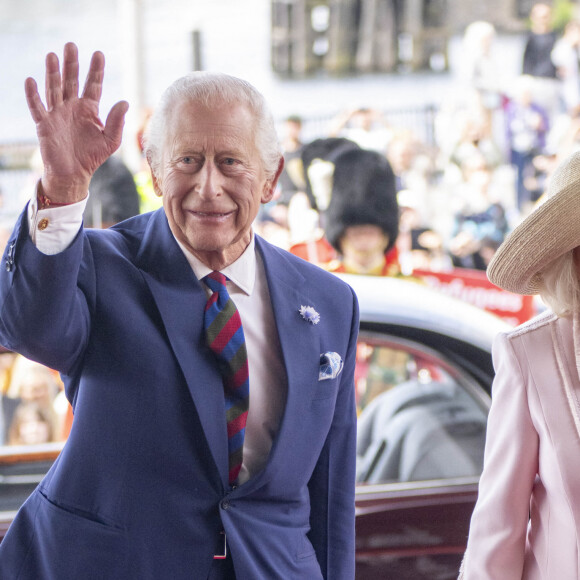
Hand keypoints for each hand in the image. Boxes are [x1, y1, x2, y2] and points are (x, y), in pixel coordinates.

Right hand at [25, 42, 128, 202]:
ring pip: (54, 89)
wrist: (74, 173)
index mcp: (89, 109)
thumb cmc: (93, 156)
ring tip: (52, 56)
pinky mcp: (45, 124)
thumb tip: (125, 102)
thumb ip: (117, 122)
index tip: (98, 53)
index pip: (93, 85)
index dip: (96, 70)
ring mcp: (57, 114)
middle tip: (71, 45)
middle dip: (71, 64)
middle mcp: (72, 107)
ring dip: (53, 73)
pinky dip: (33, 95)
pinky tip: (31, 81)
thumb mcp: (111, 140)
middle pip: (72, 81)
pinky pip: (37, 107)